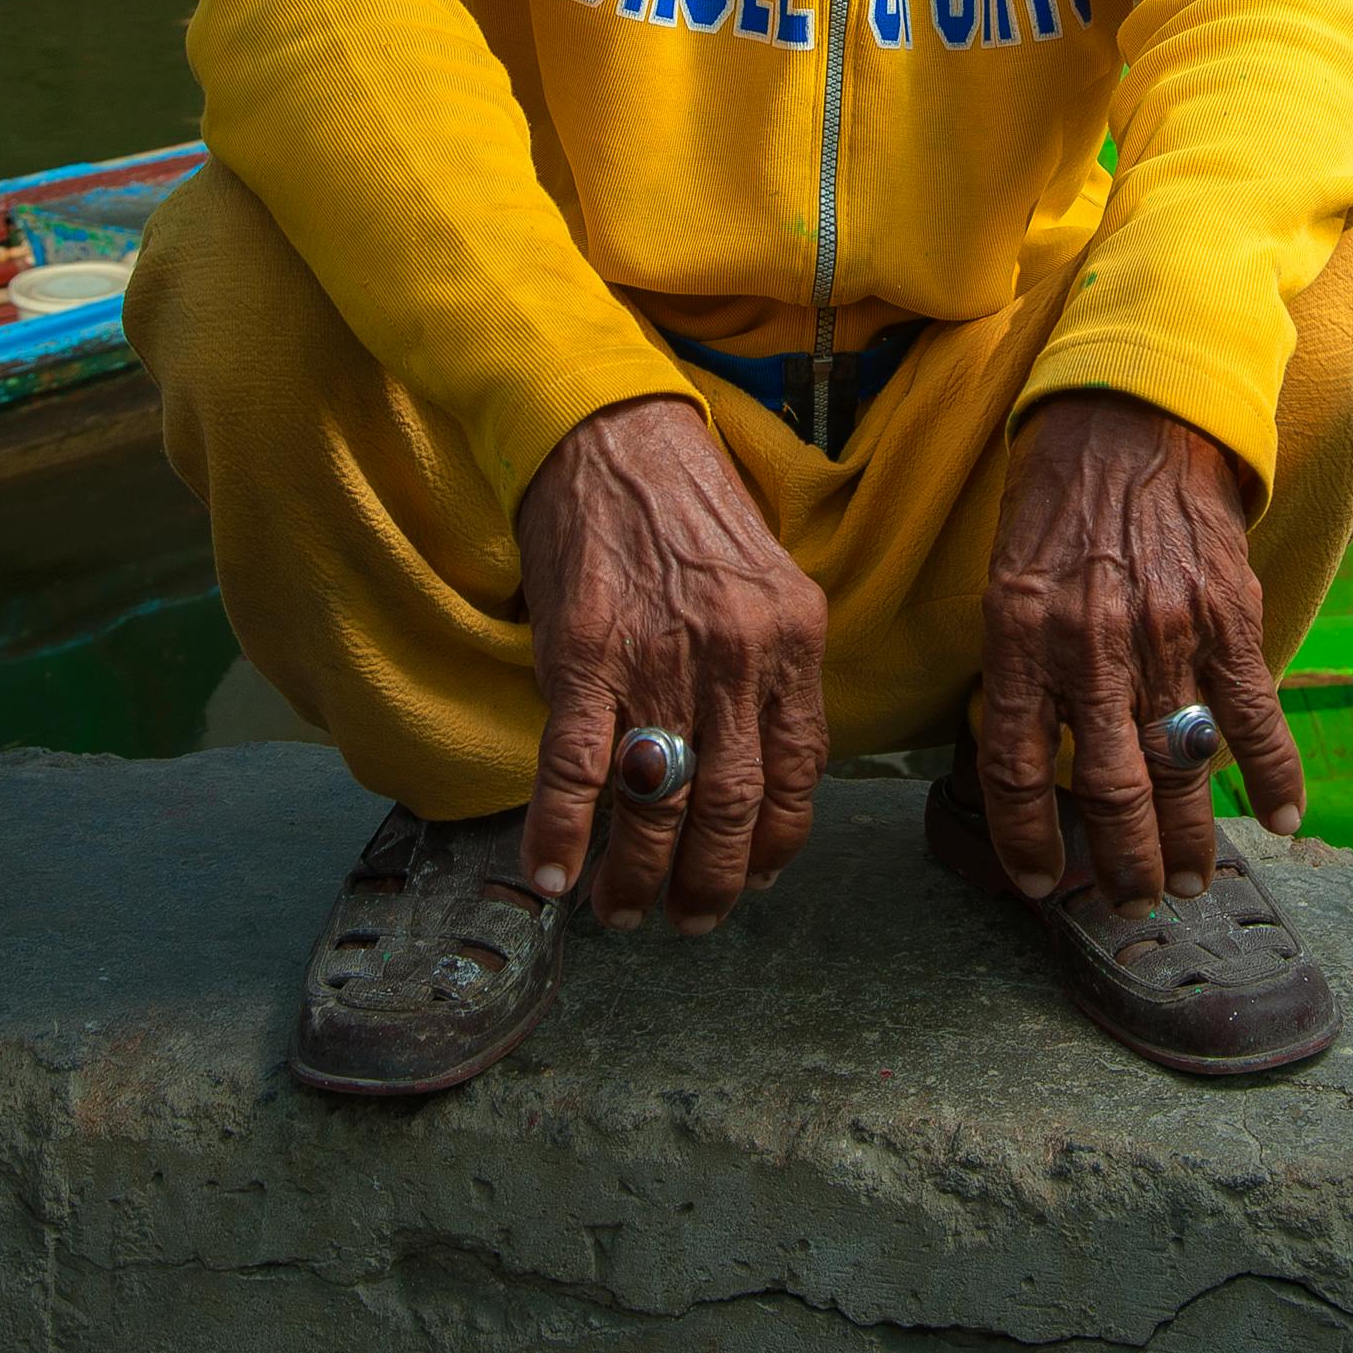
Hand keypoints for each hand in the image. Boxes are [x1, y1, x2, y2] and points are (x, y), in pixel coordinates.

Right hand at [516, 396, 828, 933]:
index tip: (754, 877)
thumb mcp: (764, 578)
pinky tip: (552, 875)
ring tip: (622, 911)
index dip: (776, 843)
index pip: (801, 772)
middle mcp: (738, 657)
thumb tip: (755, 759)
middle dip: (711, 883)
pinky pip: (575, 768)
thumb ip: (769, 665)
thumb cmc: (686, 505)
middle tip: (689, 919)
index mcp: (795, 638)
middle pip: (735, 807)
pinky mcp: (584, 654)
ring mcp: (660, 659)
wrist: (611, 433)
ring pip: (661, 802)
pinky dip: (561, 833)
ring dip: (639, 875)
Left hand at [980, 392, 1303, 915]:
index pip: (1015, 767)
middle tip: (1131, 902)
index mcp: (1019, 633)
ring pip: (1180, 769)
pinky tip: (1277, 820)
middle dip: (1120, 865)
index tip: (1040, 885)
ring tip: (1189, 881)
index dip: (1026, 840)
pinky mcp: (1228, 616)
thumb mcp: (1008, 579)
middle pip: (1109, 789)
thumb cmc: (1058, 502)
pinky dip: (1272, 776)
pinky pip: (1254, 717)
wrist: (1131, 417)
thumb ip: (1019, 668)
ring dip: (1188, 841)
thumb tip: (1031, 762)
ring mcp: (1165, 632)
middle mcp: (1089, 642)